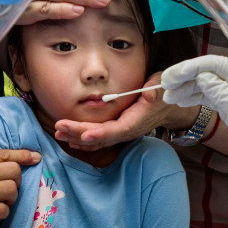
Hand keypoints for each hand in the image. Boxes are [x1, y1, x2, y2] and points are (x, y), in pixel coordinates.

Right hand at [0, 149, 41, 227]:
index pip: (3, 154)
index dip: (23, 155)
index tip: (35, 157)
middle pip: (12, 171)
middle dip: (16, 179)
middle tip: (10, 185)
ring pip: (11, 190)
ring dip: (11, 196)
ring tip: (2, 200)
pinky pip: (2, 210)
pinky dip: (2, 211)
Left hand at [54, 72, 199, 150]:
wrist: (169, 107)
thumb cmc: (164, 93)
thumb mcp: (162, 87)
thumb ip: (155, 91)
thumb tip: (149, 93)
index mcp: (136, 121)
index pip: (116, 131)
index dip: (100, 134)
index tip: (84, 135)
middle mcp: (127, 131)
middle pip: (101, 137)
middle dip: (79, 133)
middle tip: (59, 127)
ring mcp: (121, 133)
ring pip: (97, 141)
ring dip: (76, 138)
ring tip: (58, 133)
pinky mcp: (116, 131)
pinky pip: (98, 139)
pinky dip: (83, 140)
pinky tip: (70, 138)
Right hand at [161, 55, 227, 203]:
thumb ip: (223, 94)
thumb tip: (203, 78)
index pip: (216, 65)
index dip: (192, 68)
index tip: (173, 76)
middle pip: (209, 73)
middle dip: (185, 77)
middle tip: (164, 85)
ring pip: (207, 84)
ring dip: (187, 88)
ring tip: (169, 96)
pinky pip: (211, 97)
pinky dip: (195, 98)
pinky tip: (182, 101)